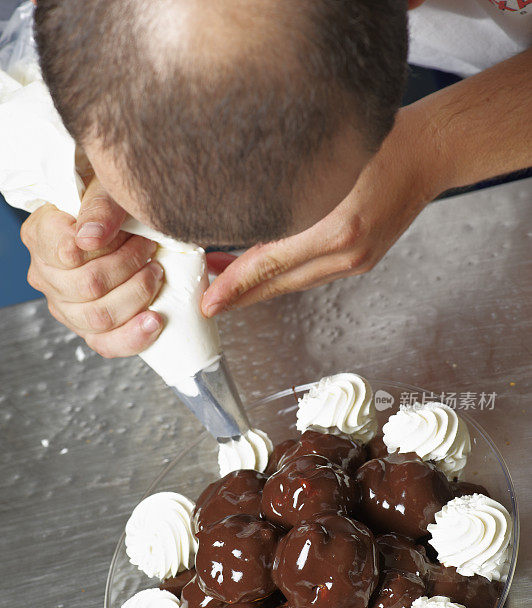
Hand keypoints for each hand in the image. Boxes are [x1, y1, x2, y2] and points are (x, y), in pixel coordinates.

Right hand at [21, 175, 164, 356]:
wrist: (120, 220)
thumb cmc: (111, 201)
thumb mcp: (107, 186)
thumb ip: (100, 206)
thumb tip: (90, 239)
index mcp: (41, 236)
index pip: (68, 253)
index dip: (107, 248)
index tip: (132, 234)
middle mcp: (46, 274)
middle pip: (87, 287)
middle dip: (130, 268)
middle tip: (150, 250)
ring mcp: (64, 305)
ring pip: (98, 317)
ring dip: (137, 296)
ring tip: (156, 274)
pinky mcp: (87, 327)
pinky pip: (105, 344)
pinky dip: (134, 336)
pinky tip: (155, 320)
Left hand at [201, 105, 439, 316]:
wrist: (431, 152)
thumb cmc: (383, 143)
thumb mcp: (327, 159)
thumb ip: (287, 191)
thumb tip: (241, 208)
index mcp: (337, 227)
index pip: (270, 262)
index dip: (235, 283)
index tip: (209, 300)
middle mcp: (347, 253)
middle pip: (280, 284)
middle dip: (241, 295)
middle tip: (209, 304)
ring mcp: (356, 262)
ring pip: (295, 282)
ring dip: (261, 286)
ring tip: (227, 284)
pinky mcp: (361, 261)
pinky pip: (313, 274)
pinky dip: (285, 276)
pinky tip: (266, 270)